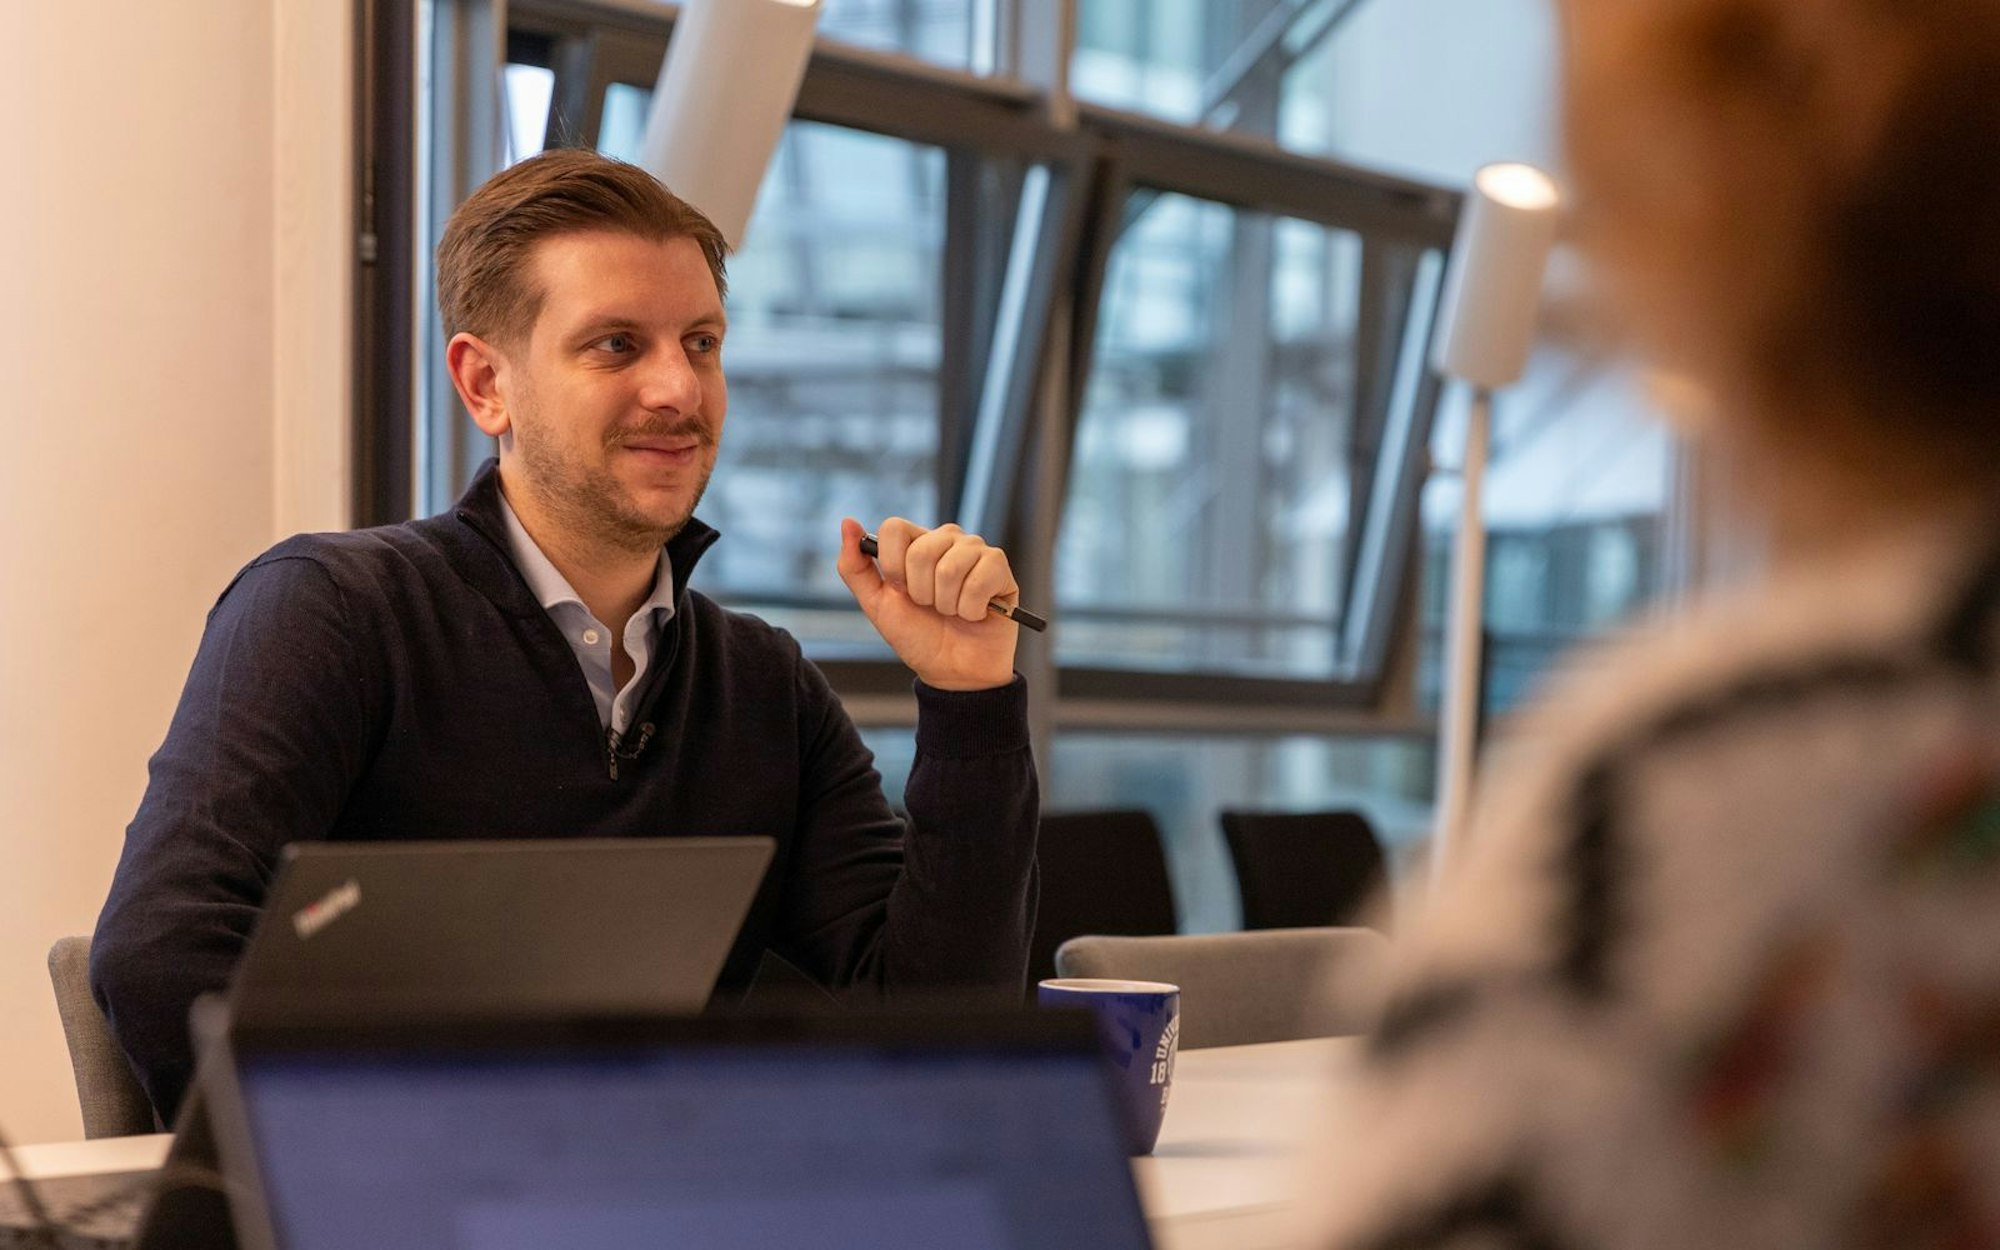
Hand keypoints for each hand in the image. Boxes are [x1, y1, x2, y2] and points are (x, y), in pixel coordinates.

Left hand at [835, 517, 1020, 690]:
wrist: (953, 672)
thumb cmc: (918, 637)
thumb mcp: (877, 604)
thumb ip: (855, 566)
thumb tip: (848, 523)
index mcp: (916, 542)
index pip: (894, 528)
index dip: (893, 565)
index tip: (900, 590)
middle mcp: (947, 539)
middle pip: (921, 551)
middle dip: (920, 592)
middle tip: (931, 607)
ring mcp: (975, 551)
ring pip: (950, 568)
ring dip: (947, 604)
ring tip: (953, 612)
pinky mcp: (999, 567)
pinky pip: (977, 582)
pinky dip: (970, 609)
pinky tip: (975, 613)